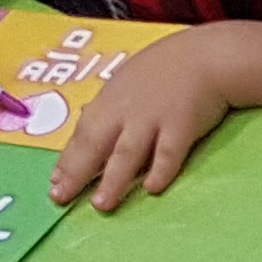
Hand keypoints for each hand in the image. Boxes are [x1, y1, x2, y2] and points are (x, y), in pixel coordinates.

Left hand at [51, 21, 261, 208]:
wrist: (206, 57)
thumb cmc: (169, 69)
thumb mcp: (130, 81)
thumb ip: (112, 105)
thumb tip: (91, 121)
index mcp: (111, 100)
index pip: (83, 133)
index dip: (67, 159)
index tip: (54, 182)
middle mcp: (125, 111)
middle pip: (95, 145)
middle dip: (76, 172)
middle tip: (60, 197)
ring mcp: (152, 118)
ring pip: (127, 153)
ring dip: (113, 179)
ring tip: (101, 204)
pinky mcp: (181, 126)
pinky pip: (169, 152)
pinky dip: (161, 170)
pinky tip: (152, 189)